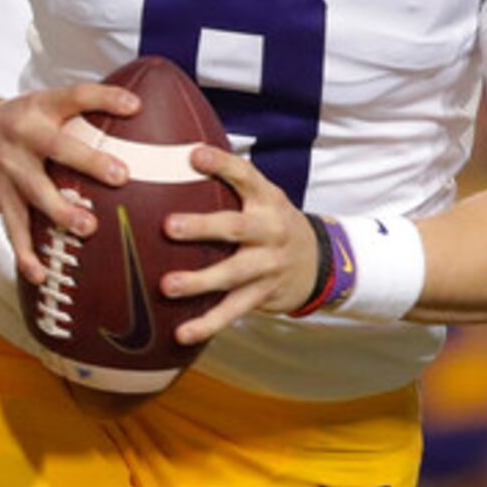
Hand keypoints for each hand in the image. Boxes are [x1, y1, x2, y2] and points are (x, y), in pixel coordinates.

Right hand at [0, 82, 141, 281]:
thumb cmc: (19, 123)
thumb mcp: (44, 107)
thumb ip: (81, 112)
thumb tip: (141, 114)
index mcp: (41, 108)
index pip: (75, 97)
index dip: (104, 98)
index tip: (135, 106)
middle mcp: (23, 135)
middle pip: (57, 147)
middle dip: (89, 161)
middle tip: (121, 176)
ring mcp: (9, 168)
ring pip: (36, 192)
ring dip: (61, 212)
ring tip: (88, 228)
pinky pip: (13, 228)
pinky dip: (25, 254)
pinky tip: (40, 274)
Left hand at [160, 147, 316, 342]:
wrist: (319, 263)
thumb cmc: (273, 222)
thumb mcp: (262, 197)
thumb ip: (229, 183)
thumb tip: (177, 153)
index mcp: (267, 200)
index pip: (246, 176)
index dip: (222, 164)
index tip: (194, 154)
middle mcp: (271, 231)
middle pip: (236, 227)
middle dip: (203, 227)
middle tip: (168, 226)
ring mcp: (268, 266)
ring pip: (232, 275)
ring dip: (199, 281)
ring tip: (167, 286)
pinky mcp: (262, 295)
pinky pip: (233, 311)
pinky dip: (207, 324)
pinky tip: (181, 332)